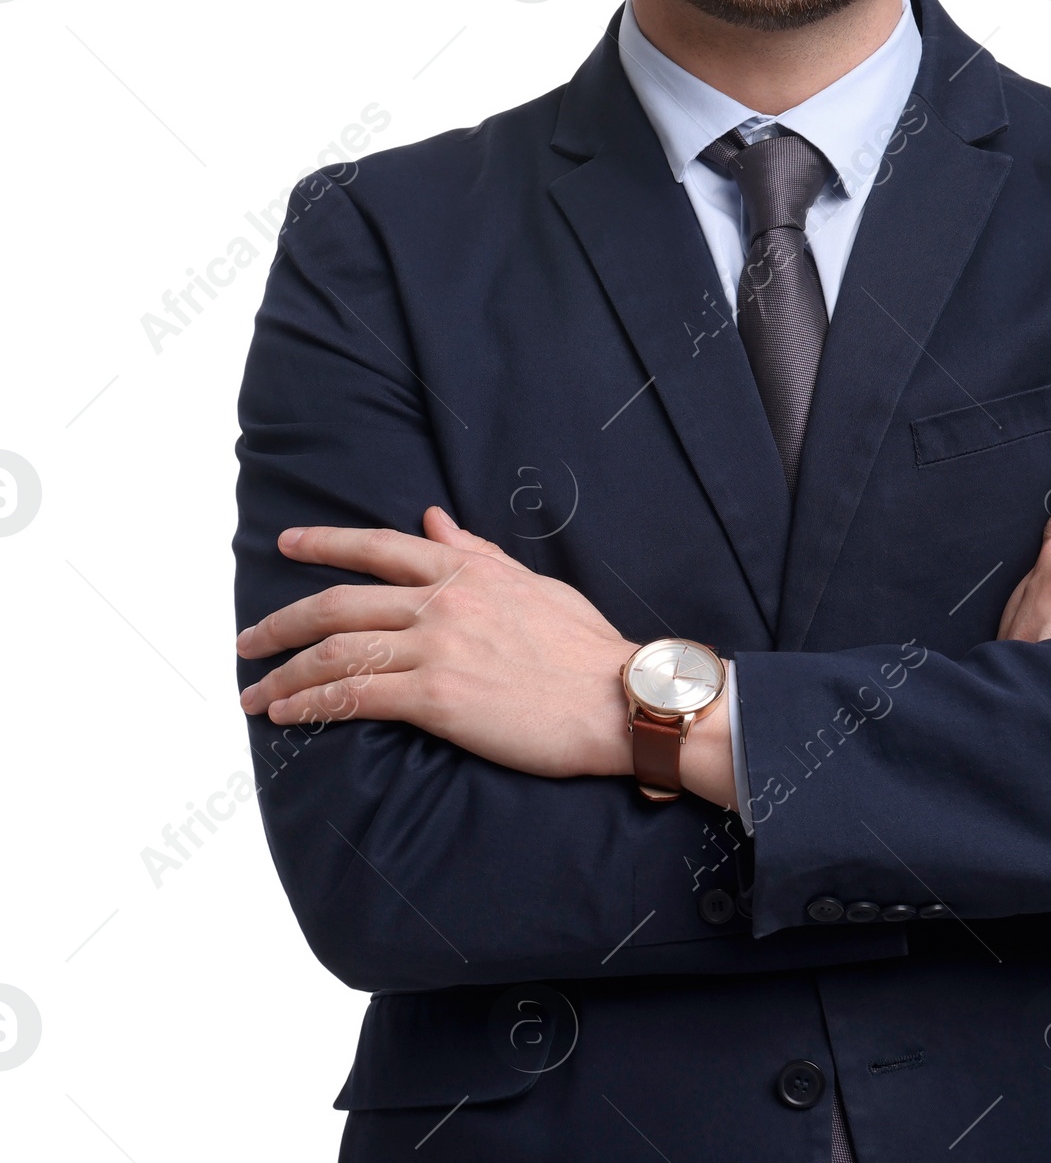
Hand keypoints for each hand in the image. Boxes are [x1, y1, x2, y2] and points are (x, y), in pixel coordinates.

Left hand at [236, 509, 735, 804]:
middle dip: (283, 622)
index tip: (288, 544)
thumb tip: (434, 522)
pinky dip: (314, 704)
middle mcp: (443, 601)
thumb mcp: (532, 583)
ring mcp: (437, 647)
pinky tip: (289, 716)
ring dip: (285, 674)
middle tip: (247, 640)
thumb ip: (476, 553)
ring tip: (255, 692)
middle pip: (340, 601)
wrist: (616, 696)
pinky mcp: (437, 698)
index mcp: (466, 569)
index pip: (380, 547)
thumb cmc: (584, 646)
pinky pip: (356, 696)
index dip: (327, 542)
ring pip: (337, 651)